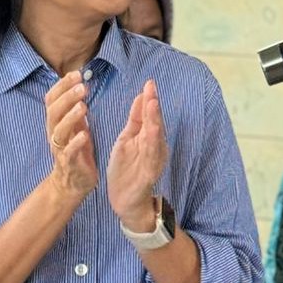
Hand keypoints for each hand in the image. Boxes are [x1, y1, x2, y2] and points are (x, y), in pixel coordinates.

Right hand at [46, 71, 96, 198]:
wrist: (71, 183)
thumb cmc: (75, 150)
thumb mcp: (75, 126)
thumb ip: (75, 108)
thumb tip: (80, 83)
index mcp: (56, 122)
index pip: (52, 99)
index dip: (62, 86)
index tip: (76, 74)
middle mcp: (54, 133)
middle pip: (54, 111)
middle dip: (67, 97)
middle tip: (82, 86)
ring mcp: (60, 148)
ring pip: (59, 130)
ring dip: (71, 117)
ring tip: (84, 106)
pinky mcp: (69, 163)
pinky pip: (68, 152)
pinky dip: (76, 143)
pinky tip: (85, 134)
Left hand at [107, 80, 167, 225]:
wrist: (126, 200)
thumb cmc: (127, 169)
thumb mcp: (128, 139)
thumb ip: (136, 120)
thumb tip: (142, 97)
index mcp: (149, 137)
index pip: (150, 115)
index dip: (150, 100)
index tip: (149, 83)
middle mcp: (156, 146)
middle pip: (155, 123)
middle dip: (153, 106)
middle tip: (151, 89)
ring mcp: (154, 159)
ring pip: (155, 137)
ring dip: (154, 120)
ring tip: (152, 105)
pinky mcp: (150, 173)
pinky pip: (151, 157)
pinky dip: (152, 144)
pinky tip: (152, 132)